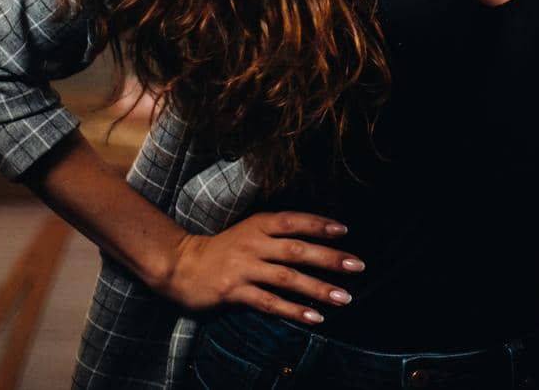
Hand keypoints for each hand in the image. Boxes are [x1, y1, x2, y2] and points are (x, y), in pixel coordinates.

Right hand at [156, 212, 364, 324]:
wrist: (180, 265)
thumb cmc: (223, 248)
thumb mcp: (249, 230)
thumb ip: (278, 232)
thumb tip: (316, 238)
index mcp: (259, 224)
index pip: (294, 221)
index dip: (319, 224)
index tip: (345, 231)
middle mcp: (253, 244)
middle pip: (297, 250)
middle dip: (330, 258)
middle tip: (357, 266)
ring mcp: (244, 268)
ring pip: (288, 278)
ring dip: (319, 288)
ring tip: (344, 298)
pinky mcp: (234, 292)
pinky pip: (269, 302)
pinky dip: (293, 310)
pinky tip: (314, 317)